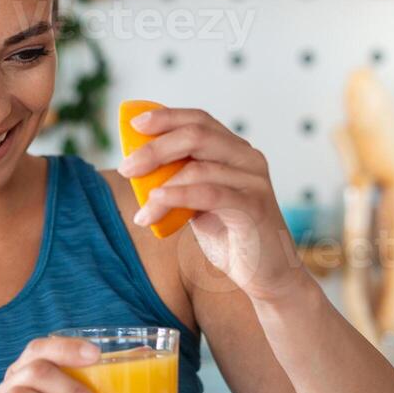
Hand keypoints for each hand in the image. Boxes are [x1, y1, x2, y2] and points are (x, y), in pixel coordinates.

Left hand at [118, 108, 301, 302]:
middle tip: (125, 169)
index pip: (198, 119)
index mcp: (234, 150)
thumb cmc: (230, 236)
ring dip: (159, 188)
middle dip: (154, 149)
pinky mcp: (254, 207)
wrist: (267, 275)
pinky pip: (208, 194)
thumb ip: (179, 180)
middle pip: (196, 135)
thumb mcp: (197, 203)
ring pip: (198, 168)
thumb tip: (136, 164)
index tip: (134, 124)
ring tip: (141, 212)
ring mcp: (254, 181)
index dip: (165, 117)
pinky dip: (177, 197)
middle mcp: (248, 158)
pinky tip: (155, 205)